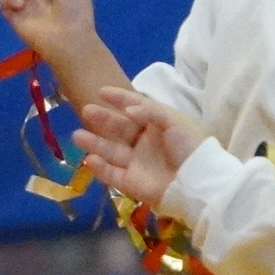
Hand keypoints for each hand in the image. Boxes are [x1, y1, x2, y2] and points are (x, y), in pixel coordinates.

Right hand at [72, 87, 203, 208]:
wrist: (197, 183)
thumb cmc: (189, 148)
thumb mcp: (175, 122)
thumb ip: (150, 112)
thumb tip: (127, 111)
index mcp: (157, 125)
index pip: (135, 107)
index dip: (119, 98)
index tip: (101, 91)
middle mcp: (145, 142)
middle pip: (119, 128)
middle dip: (103, 119)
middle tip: (86, 110)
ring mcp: (137, 163)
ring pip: (111, 151)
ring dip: (94, 143)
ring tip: (77, 136)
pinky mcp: (132, 183)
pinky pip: (112, 175)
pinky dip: (100, 168)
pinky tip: (89, 159)